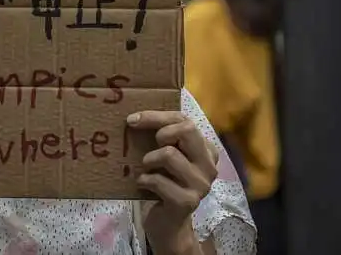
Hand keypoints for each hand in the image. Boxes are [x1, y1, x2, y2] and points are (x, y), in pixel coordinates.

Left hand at [127, 111, 217, 253]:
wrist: (168, 224)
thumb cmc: (164, 183)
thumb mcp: (165, 157)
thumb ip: (162, 137)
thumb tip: (133, 116)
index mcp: (206, 149)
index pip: (184, 120)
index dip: (156, 116)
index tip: (131, 119)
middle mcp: (209, 165)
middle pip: (187, 129)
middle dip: (161, 132)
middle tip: (150, 144)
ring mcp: (201, 184)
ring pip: (169, 154)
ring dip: (148, 160)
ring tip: (146, 169)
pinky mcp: (187, 201)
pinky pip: (158, 180)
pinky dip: (144, 179)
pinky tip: (143, 184)